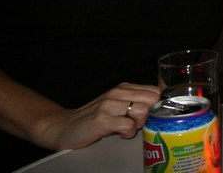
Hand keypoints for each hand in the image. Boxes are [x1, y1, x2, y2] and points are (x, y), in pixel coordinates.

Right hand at [34, 83, 159, 150]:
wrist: (63, 127)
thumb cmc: (94, 119)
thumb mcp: (116, 106)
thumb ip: (135, 103)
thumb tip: (159, 109)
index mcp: (124, 88)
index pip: (154, 91)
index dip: (159, 105)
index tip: (155, 116)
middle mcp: (117, 93)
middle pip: (152, 100)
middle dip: (151, 115)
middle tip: (138, 124)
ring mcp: (109, 105)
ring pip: (142, 111)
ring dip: (139, 125)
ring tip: (127, 129)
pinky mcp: (102, 119)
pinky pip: (128, 126)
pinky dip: (128, 133)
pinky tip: (120, 134)